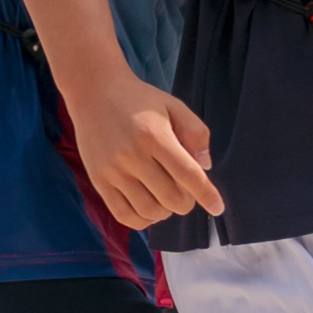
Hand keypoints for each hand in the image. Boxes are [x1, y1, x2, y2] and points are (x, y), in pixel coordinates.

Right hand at [72, 72, 224, 228]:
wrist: (94, 92)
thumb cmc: (139, 100)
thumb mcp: (174, 106)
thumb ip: (195, 133)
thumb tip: (206, 166)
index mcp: (155, 135)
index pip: (188, 174)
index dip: (206, 195)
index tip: (217, 208)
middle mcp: (132, 156)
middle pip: (171, 198)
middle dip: (186, 202)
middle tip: (186, 192)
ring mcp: (113, 171)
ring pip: (149, 211)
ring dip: (166, 212)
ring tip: (166, 198)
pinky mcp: (99, 181)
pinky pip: (124, 215)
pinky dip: (142, 220)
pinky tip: (149, 208)